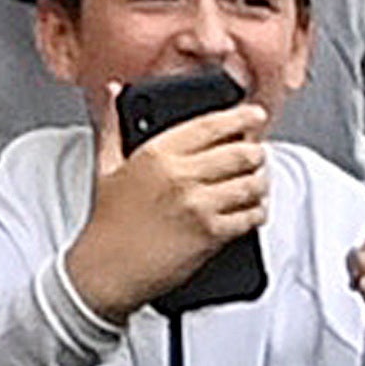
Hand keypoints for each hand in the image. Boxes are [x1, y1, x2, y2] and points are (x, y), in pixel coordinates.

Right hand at [65, 93, 269, 323]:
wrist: (103, 273)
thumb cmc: (106, 224)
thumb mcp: (106, 167)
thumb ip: (113, 124)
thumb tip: (114, 91)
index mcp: (158, 154)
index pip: (212, 124)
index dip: (242, 117)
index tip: (255, 114)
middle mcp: (181, 176)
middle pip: (241, 152)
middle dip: (256, 152)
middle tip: (256, 154)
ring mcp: (198, 205)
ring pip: (252, 183)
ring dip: (260, 182)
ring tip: (256, 182)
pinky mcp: (210, 234)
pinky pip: (250, 216)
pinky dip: (258, 212)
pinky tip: (252, 210)